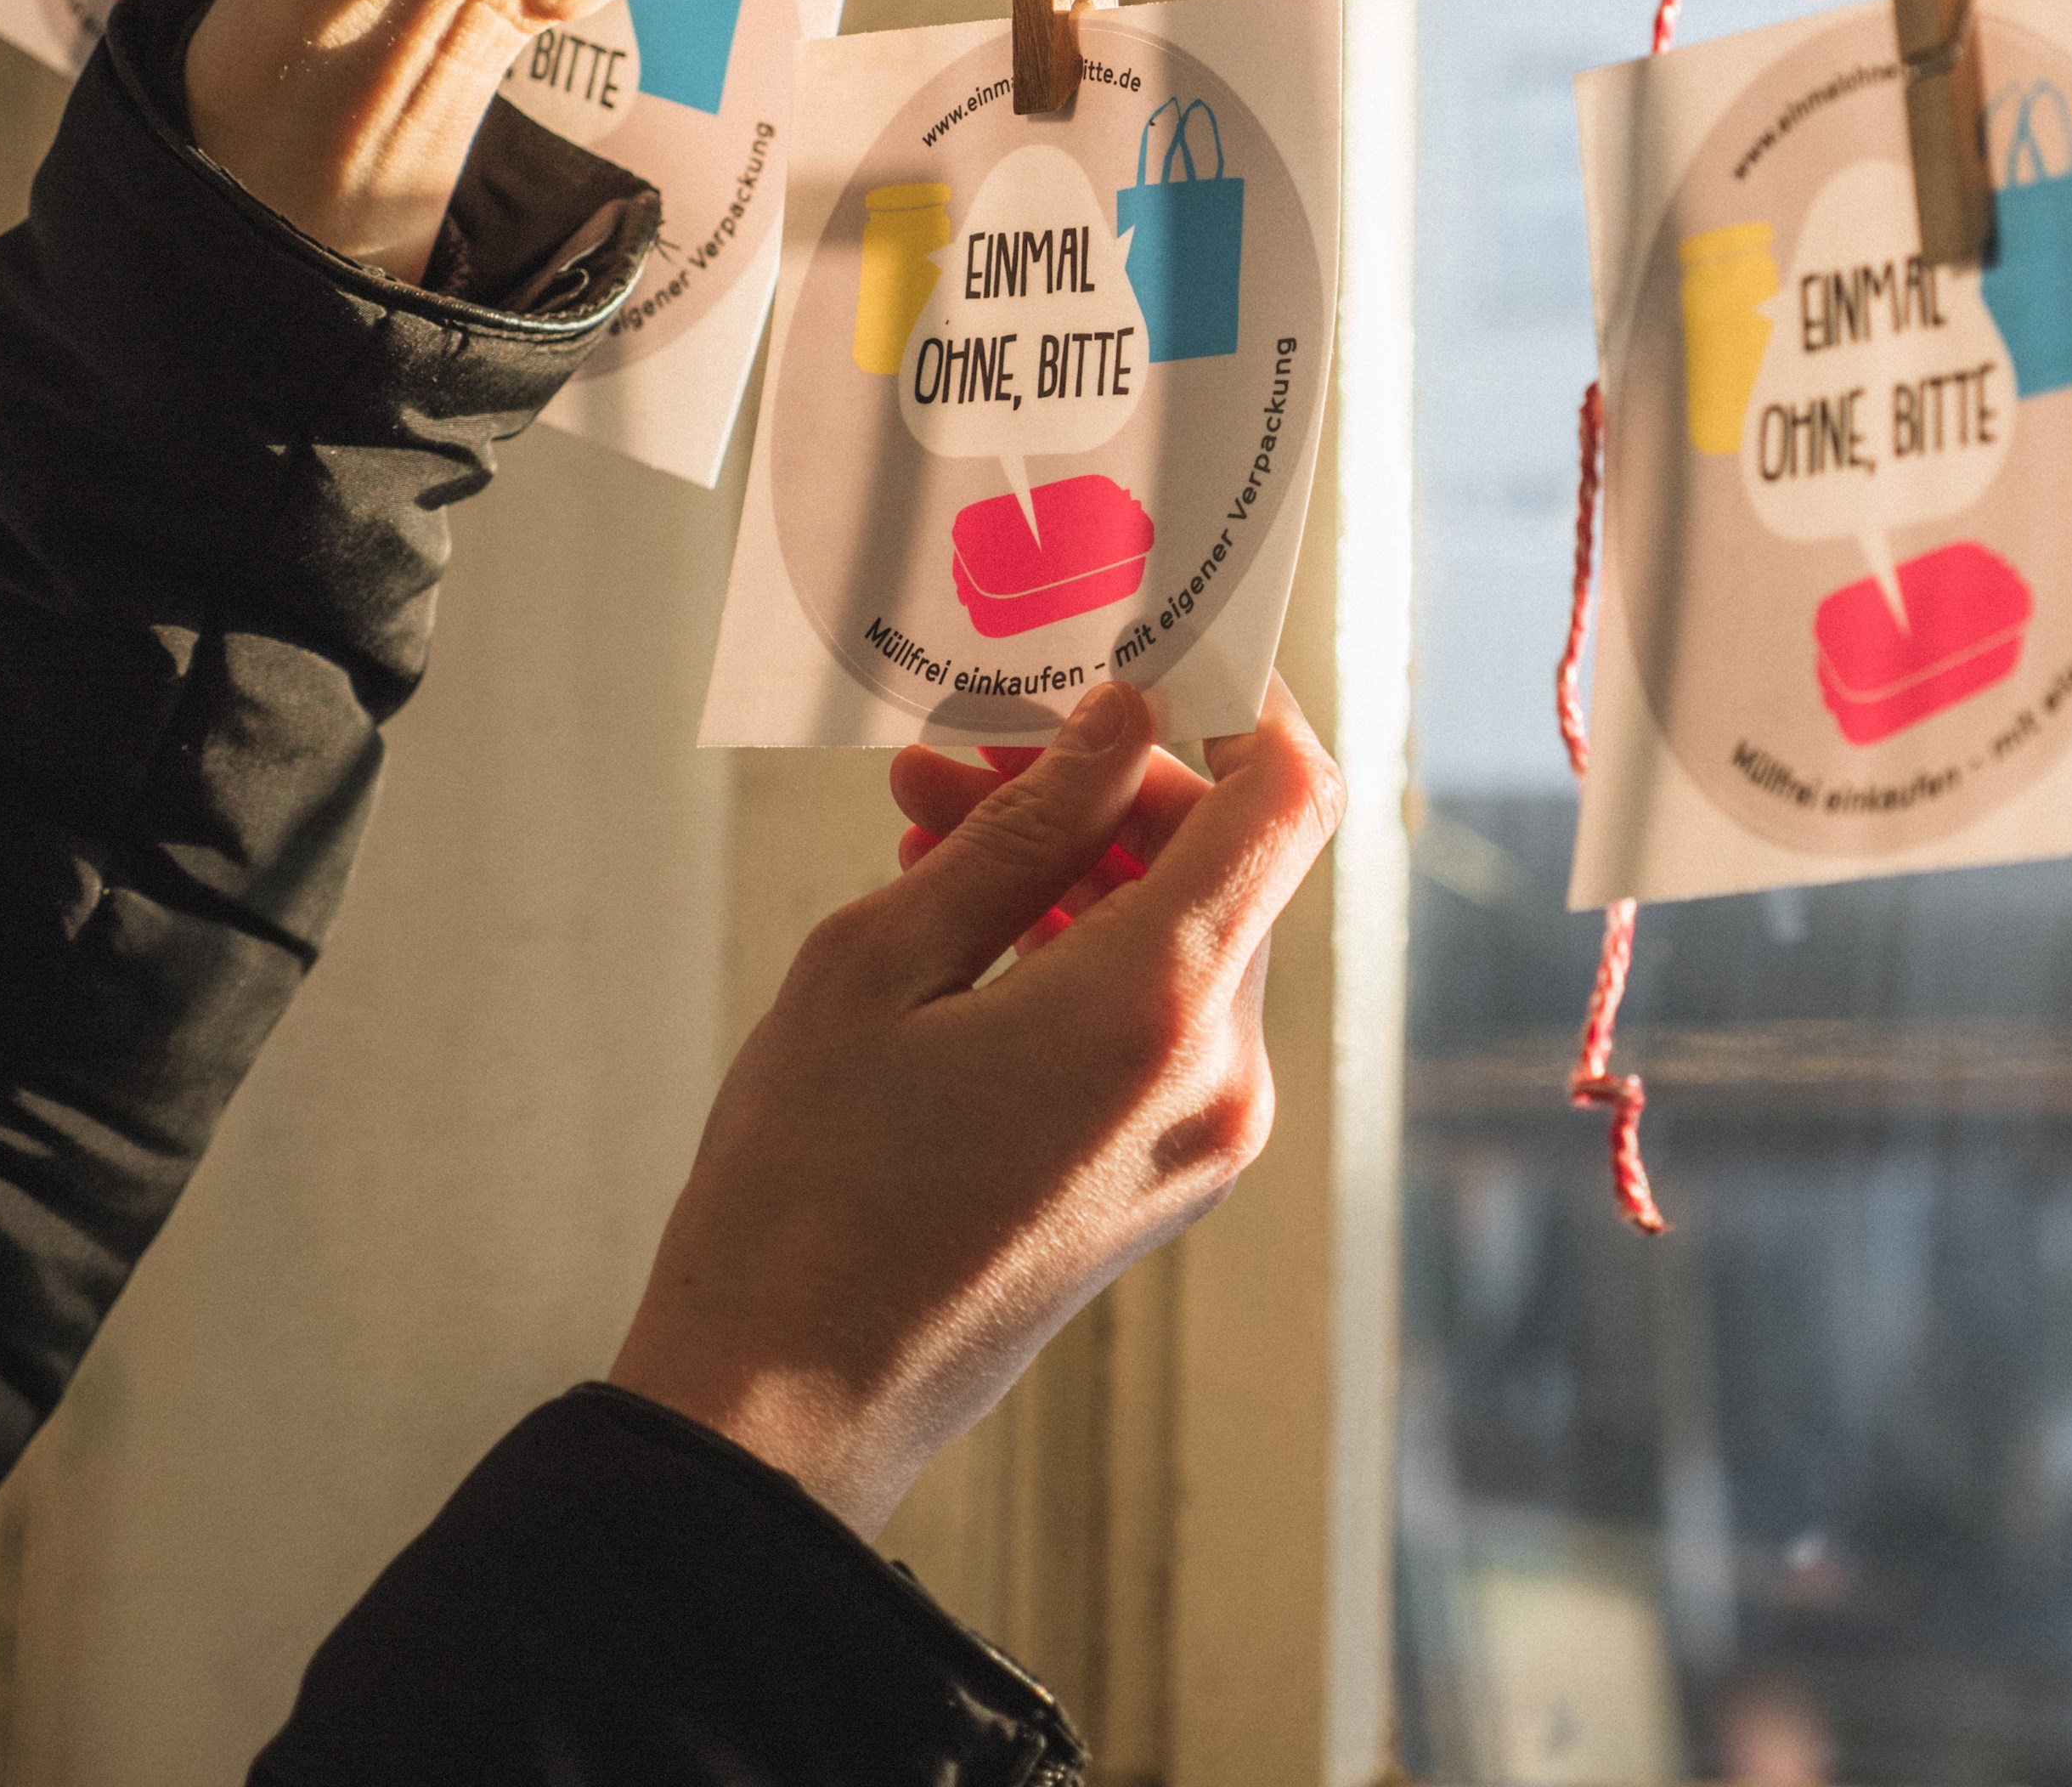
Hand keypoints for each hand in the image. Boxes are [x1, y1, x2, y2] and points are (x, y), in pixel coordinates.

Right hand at [607, 676, 1339, 1538]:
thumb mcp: (880, 964)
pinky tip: (961, 933)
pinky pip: (1161, 1019)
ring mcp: (1208, 1136)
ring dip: (1077, 867)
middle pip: (1227, 864)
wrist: (784, 1413)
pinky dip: (1083, 952)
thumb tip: (1120, 725)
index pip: (1287, 796)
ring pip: (1186, 939)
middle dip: (1100, 788)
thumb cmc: (803, 1191)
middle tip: (954, 763)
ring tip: (927, 839)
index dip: (1239, 703)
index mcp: (1158, 1006)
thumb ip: (1021, 829)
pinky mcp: (1170, 1177)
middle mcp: (1219, 1073)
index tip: (1148, 658)